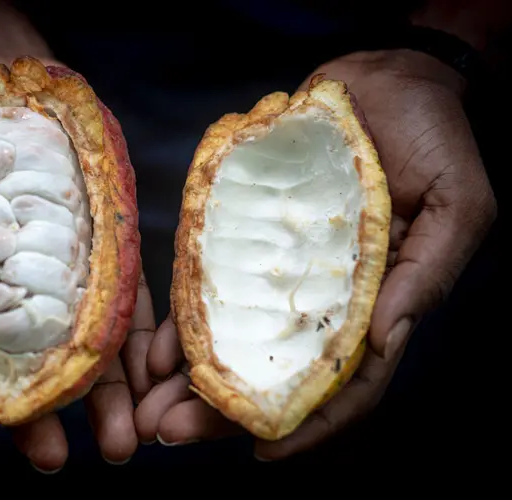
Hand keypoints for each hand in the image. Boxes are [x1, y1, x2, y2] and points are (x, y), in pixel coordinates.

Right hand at [0, 55, 154, 471]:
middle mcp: (10, 281)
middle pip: (24, 358)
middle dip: (40, 411)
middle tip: (56, 461)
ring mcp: (60, 264)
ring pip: (80, 339)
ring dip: (99, 393)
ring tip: (119, 441)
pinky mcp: (104, 240)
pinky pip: (122, 294)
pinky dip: (135, 338)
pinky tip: (149, 378)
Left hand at [135, 49, 496, 458]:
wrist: (385, 79)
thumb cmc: (434, 139)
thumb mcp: (457, 204)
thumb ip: (426, 274)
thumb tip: (384, 343)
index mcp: (376, 302)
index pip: (343, 381)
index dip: (309, 423)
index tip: (263, 450)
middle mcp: (323, 297)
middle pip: (273, 370)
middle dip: (224, 410)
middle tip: (171, 435)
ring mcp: (282, 269)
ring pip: (235, 338)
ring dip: (192, 377)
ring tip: (150, 406)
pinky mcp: (249, 234)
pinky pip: (213, 285)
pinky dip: (186, 319)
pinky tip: (156, 349)